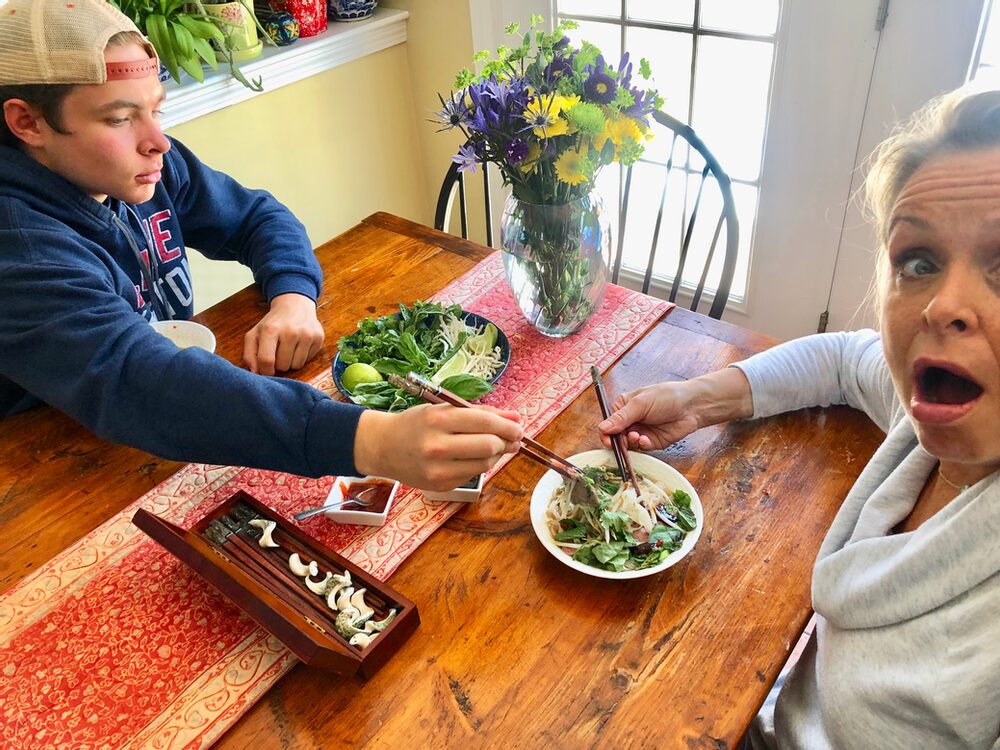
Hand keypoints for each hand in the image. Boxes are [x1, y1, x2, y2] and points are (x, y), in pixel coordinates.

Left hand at [243, 293, 324, 374]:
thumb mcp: (254, 334)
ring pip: (296, 365)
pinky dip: (302, 357)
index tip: (266, 370)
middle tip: (279, 351)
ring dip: (291, 361)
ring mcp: (306, 334)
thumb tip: (255, 374)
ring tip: (289, 348)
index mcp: (270, 329)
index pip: (267, 360)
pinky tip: (299, 345)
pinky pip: (308, 360)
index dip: (265, 371)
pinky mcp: (318, 337)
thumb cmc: (273, 323)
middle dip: (279, 364)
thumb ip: (249, 355)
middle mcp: (290, 331)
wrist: (295, 305)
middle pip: (283, 366)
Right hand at [354, 404, 523, 490]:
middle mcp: (437, 446)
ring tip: (495, 446)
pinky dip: (481, 465)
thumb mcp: (444, 409)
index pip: (484, 423)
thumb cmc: (417, 423)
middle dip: (506, 442)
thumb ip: (481, 413)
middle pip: (489, 446)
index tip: (518, 427)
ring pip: (485, 464)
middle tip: (511, 438)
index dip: (507, 426)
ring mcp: (438, 469)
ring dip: (496, 455)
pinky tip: (476, 457)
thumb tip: (516, 418)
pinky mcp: (440, 485)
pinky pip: (473, 475)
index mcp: (438, 419)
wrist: (383, 447)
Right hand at [598, 368, 752, 450]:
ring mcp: (640, 432)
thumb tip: (602, 428)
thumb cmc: (666, 397)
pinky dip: (642, 446)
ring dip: (631, 443)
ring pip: (627, 445)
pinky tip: (646, 440)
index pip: (607, 422)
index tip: (607, 439)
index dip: (605, 432)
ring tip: (638, 436)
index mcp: (623, 407)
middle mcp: (630, 420)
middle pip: (615, 437)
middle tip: (623, 442)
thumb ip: (621, 417)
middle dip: (618, 441)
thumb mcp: (641, 404)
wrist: (692, 406)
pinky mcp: (651, 442)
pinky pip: (641, 449)